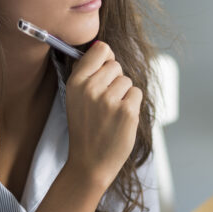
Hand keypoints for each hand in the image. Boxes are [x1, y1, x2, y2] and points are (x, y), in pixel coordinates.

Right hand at [64, 41, 141, 190]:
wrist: (89, 162)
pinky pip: (137, 93)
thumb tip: (104, 48)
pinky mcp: (126, 111)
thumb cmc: (86, 128)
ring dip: (124, 95)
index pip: (100, 49)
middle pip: (116, 66)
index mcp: (76, 82)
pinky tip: (120, 119)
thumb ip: (88, 73)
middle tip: (104, 103)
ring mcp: (109, 100)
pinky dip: (132, 105)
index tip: (104, 72)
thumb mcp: (76, 98)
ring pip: (127, 80)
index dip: (106, 59)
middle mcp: (91, 88)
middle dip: (115, 81)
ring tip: (111, 113)